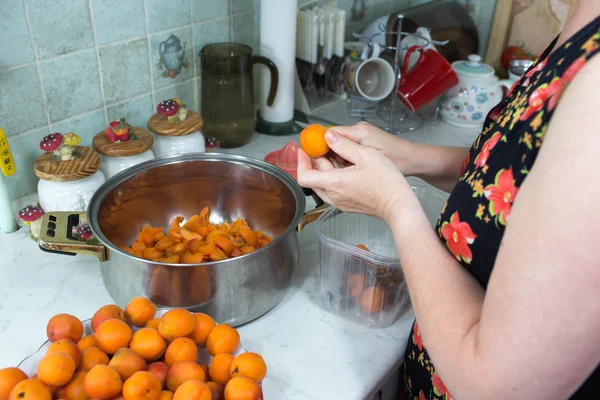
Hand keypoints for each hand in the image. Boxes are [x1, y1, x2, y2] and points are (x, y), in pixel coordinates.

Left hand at [297, 130, 418, 223]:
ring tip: (336, 156)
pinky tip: (346, 169)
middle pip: (313, 179)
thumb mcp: (366, 155)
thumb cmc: (386, 181)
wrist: (399, 205)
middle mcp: (333, 196)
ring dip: (325, 170)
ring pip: (323, 185)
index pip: (304, 177)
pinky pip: (333, 191)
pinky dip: (333, 179)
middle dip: (315, 162)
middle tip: (322, 148)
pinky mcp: (347, 205)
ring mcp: (340, 203)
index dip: (301, 163)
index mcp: (334, 183)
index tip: (304, 151)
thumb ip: (344, 145)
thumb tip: (329, 137)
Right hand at [327, 122, 414, 173]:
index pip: (331, 133)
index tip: (313, 156)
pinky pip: (348, 149)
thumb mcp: (370, 157)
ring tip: (350, 169)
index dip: (320, 144)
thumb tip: (326, 138)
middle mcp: (358, 130)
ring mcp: (361, 135)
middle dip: (331, 155)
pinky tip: (354, 168)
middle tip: (339, 168)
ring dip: (339, 158)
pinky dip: (347, 159)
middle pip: (333, 140)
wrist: (413, 160)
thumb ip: (347, 148)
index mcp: (359, 131)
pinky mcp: (364, 141)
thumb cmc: (397, 160)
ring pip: (340, 146)